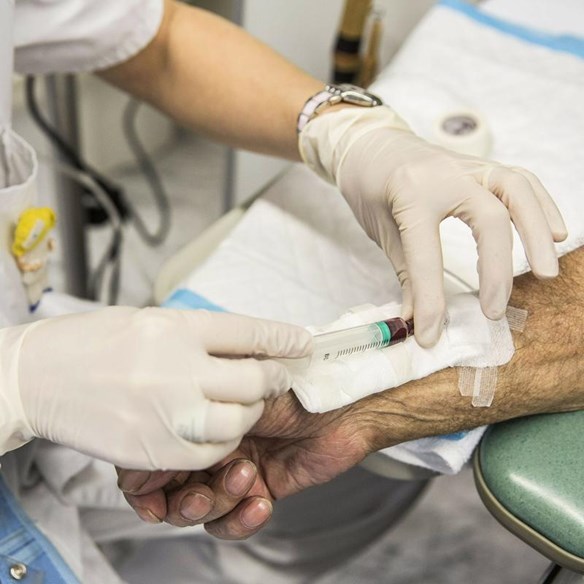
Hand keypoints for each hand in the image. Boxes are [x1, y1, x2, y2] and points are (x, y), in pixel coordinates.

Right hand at [0, 307, 311, 468]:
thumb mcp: (156, 321)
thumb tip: (250, 343)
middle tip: (275, 376)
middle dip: (273, 377)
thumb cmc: (98, 342)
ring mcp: (168, 413)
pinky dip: (223, 442)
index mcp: (178, 329)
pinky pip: (211, 453)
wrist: (42, 376)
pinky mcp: (156, 450)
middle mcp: (177, 369)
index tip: (302, 342)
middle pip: (254, 378)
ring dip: (249, 411)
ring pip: (239, 420)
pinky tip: (214, 429)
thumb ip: (204, 334)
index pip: (250, 331)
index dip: (283, 337)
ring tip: (243, 403)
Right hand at [117, 392, 369, 538]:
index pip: (157, 452)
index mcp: (201, 416)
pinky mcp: (257, 491)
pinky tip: (259, 502)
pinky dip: (240, 520)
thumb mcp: (239, 384)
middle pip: (170, 491)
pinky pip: (232, 522)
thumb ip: (198, 405)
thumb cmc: (294, 386)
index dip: (144, 476)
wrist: (342, 408)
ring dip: (216, 503)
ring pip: (199, 510)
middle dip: (177, 500)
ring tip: (244, 478)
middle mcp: (211, 446)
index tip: (148, 489)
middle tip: (197, 493)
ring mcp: (233, 471)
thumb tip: (156, 427)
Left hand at [300, 106, 566, 346]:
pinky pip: (521, 180)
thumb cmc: (369, 186)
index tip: (431, 336)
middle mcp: (445, 175)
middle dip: (497, 270)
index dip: (431, 300)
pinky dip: (541, 206)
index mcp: (410, 193)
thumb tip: (418, 322)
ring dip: (536, 233)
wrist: (368, 141)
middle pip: (489, 219)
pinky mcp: (481, 165)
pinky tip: (554, 232)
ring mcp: (468, 165)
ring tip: (547, 272)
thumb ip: (405, 274)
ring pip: (517, 191)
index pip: (426, 255)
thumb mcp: (380, 232)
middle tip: (494, 310)